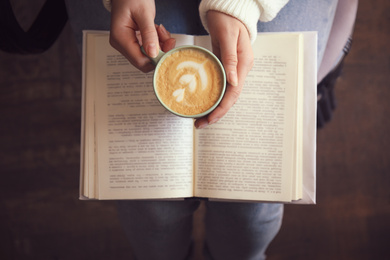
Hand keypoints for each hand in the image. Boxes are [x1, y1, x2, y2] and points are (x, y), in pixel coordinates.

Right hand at [109, 0, 174, 72]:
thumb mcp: (144, 13)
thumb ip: (149, 33)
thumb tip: (153, 53)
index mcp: (120, 37)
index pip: (139, 60)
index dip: (156, 59)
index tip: (168, 49)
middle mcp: (121, 44)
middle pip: (145, 60)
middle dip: (160, 51)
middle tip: (168, 39)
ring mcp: (127, 44)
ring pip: (148, 55)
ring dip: (160, 45)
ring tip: (161, 31)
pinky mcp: (134, 42)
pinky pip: (148, 48)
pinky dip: (157, 42)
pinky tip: (158, 31)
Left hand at [195, 11, 253, 128]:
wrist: (227, 10)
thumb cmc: (228, 19)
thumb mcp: (228, 37)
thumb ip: (230, 59)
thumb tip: (233, 82)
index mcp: (244, 65)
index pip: (233, 94)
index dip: (222, 109)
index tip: (210, 119)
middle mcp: (240, 71)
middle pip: (229, 99)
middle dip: (216, 113)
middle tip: (199, 124)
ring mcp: (233, 70)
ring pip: (224, 95)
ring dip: (213, 108)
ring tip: (199, 118)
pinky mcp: (225, 68)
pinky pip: (219, 87)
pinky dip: (211, 97)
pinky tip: (202, 102)